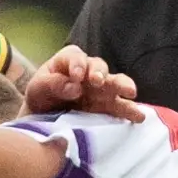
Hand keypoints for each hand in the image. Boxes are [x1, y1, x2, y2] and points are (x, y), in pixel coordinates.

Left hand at [22, 44, 139, 120]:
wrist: (44, 120)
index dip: (76, 65)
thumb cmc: (41, 98)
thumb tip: (74, 86)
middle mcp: (88, 72)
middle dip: (99, 73)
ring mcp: (101, 90)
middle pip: (98, 67)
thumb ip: (52, 84)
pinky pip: (121, 107)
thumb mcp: (37, 90)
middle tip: (97, 81)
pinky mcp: (107, 108)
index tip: (75, 77)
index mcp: (69, 62)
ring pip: (115, 84)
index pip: (75, 57)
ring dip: (123, 87)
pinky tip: (139, 117)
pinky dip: (130, 111)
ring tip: (130, 93)